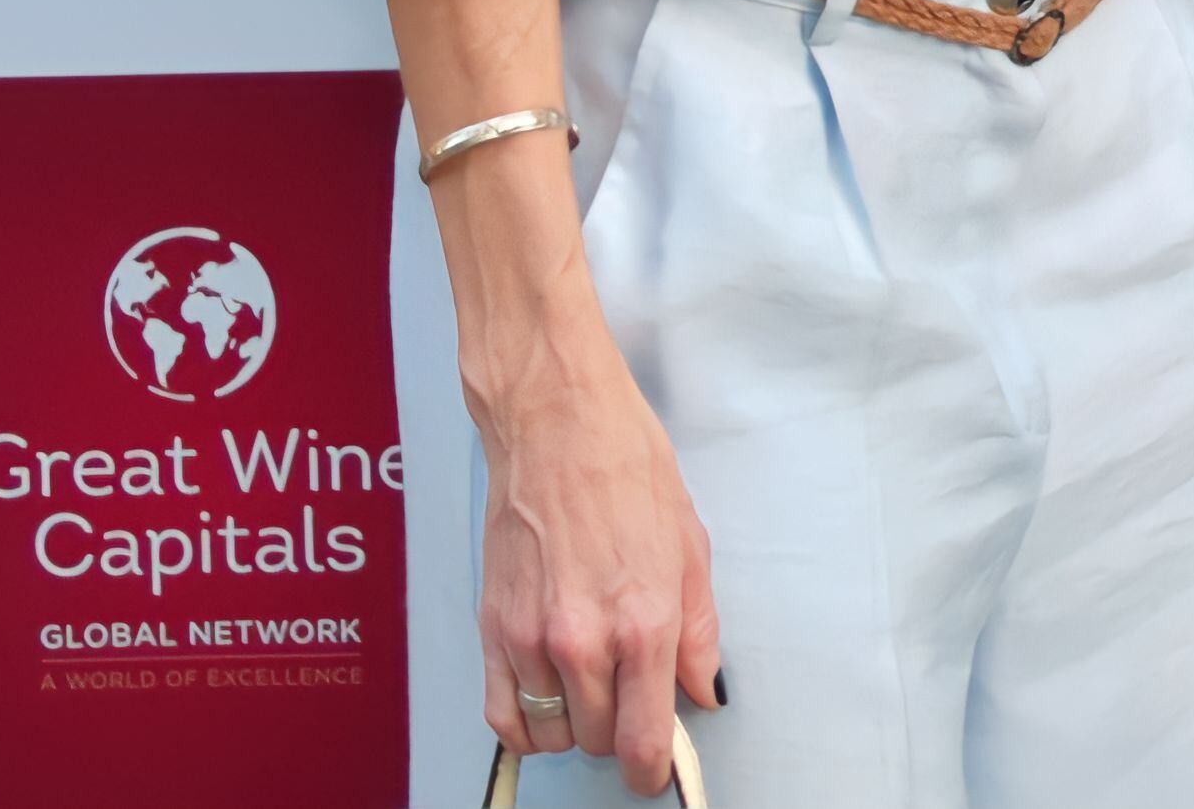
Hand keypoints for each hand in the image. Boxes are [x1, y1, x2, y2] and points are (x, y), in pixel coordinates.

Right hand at [476, 337, 722, 794]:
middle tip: (632, 697)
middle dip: (620, 731)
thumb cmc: (625, 466)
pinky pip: (502, 716)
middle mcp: (583, 640)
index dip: (654, 770)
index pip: (643, 739)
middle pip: (597, 741)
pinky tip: (548, 697)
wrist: (557, 423)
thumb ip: (698, 630)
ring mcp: (530, 640)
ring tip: (593, 683)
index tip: (659, 772)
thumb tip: (702, 688)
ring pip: (552, 733)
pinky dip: (525, 724)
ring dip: (575, 723)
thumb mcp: (690, 544)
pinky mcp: (492, 630)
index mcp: (644, 621)